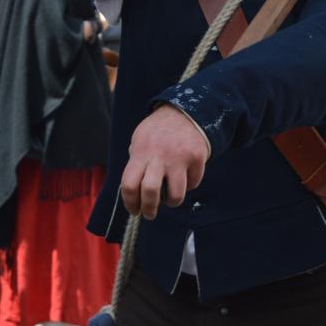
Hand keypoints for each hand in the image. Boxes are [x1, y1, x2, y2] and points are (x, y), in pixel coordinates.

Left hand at [120, 105, 208, 219]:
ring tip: (170, 199)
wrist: (185, 111)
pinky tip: (185, 177)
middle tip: (150, 213)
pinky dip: (189, 185)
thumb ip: (137, 164)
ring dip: (172, 202)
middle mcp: (159, 156)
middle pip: (150, 192)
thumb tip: (133, 192)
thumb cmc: (158, 131)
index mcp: (141, 152)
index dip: (129, 203)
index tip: (134, 210)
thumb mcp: (139, 140)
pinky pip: (193, 184)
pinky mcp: (197, 158)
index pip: (129, 184)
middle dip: (149, 209)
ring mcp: (180, 158)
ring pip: (176, 195)